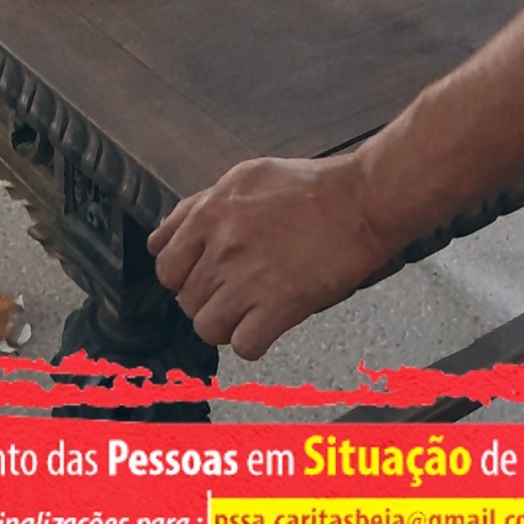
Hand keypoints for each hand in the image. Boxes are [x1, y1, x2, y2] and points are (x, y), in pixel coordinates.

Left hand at [148, 151, 390, 359]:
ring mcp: (247, 279)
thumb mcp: (246, 176)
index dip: (181, 274)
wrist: (360, 200)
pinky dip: (253, 343)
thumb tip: (176, 225)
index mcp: (209, 213)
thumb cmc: (310, 186)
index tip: (198, 276)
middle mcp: (221, 247)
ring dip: (226, 325)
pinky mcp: (278, 306)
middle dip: (207, 301)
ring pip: (206, 328)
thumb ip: (205, 202)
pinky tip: (268, 326)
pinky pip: (243, 346)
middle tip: (232, 294)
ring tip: (248, 312)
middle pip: (185, 300)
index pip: (163, 262)